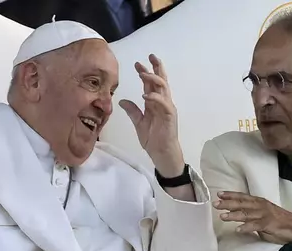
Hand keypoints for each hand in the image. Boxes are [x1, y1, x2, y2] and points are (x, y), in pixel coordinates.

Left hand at [119, 54, 183, 177]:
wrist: (161, 153)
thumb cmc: (153, 139)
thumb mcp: (139, 123)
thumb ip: (133, 111)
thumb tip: (122, 100)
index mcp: (155, 103)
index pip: (151, 84)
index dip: (146, 72)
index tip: (137, 63)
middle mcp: (162, 102)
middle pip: (161, 80)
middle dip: (156, 67)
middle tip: (150, 55)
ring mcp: (167, 108)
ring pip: (163, 88)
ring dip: (153, 79)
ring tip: (143, 73)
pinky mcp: (169, 116)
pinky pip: (163, 103)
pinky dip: (155, 97)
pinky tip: (146, 94)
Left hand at [213, 191, 291, 243]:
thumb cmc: (279, 221)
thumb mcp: (263, 214)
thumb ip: (251, 213)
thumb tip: (238, 214)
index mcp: (259, 202)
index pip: (243, 197)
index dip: (231, 195)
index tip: (219, 194)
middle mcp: (261, 206)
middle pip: (242, 203)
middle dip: (228, 203)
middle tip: (215, 203)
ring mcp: (264, 215)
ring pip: (246, 214)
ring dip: (233, 215)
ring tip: (222, 216)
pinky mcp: (268, 224)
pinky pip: (255, 225)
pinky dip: (246, 227)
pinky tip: (237, 230)